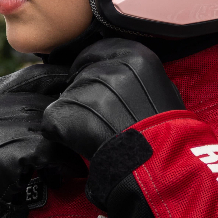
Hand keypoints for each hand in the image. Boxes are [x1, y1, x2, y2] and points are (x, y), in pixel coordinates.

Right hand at [0, 63, 85, 201]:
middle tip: (83, 134)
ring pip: (53, 126)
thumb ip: (20, 101)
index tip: (84, 84)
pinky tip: (74, 171)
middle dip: (69, 120)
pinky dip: (67, 162)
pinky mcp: (7, 153)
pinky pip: (52, 150)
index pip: (36, 73)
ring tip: (78, 156)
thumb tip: (65, 85)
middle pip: (49, 102)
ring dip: (71, 144)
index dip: (63, 77)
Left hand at [41, 38, 184, 159]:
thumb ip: (137, 74)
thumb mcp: (163, 89)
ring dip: (77, 114)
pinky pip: (53, 120)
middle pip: (80, 74)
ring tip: (97, 134)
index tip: (96, 86)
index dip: (93, 68)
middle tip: (100, 118)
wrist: (157, 166)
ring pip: (67, 97)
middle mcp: (107, 67)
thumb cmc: (165, 133)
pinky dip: (61, 133)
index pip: (97, 51)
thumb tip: (116, 70)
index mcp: (134, 55)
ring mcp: (85, 88)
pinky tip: (81, 144)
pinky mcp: (65, 112)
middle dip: (85, 94)